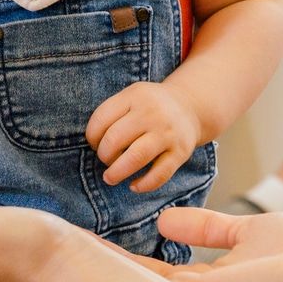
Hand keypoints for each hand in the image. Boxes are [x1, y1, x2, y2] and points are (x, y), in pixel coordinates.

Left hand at [86, 81, 200, 190]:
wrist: (190, 107)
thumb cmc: (150, 107)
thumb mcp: (132, 97)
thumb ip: (113, 114)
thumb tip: (94, 146)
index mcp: (135, 96)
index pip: (101, 118)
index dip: (92, 137)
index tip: (96, 144)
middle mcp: (152, 113)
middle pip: (115, 139)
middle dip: (104, 155)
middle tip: (105, 160)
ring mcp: (168, 133)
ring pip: (136, 157)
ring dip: (117, 172)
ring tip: (110, 178)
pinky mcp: (181, 152)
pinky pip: (159, 174)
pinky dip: (143, 184)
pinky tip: (134, 185)